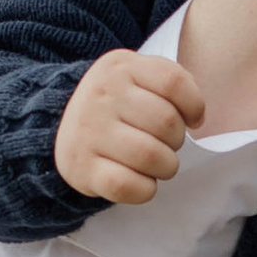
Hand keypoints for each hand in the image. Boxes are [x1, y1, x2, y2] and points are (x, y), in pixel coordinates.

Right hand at [50, 49, 208, 205]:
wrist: (60, 126)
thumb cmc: (117, 105)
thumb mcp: (139, 77)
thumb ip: (173, 83)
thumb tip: (196, 118)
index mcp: (120, 67)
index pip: (174, 82)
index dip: (194, 105)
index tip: (191, 119)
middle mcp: (101, 95)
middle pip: (167, 123)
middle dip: (176, 140)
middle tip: (165, 143)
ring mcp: (88, 131)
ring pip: (152, 156)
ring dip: (166, 167)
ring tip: (157, 163)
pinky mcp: (81, 167)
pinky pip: (128, 186)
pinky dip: (145, 189)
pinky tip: (142, 181)